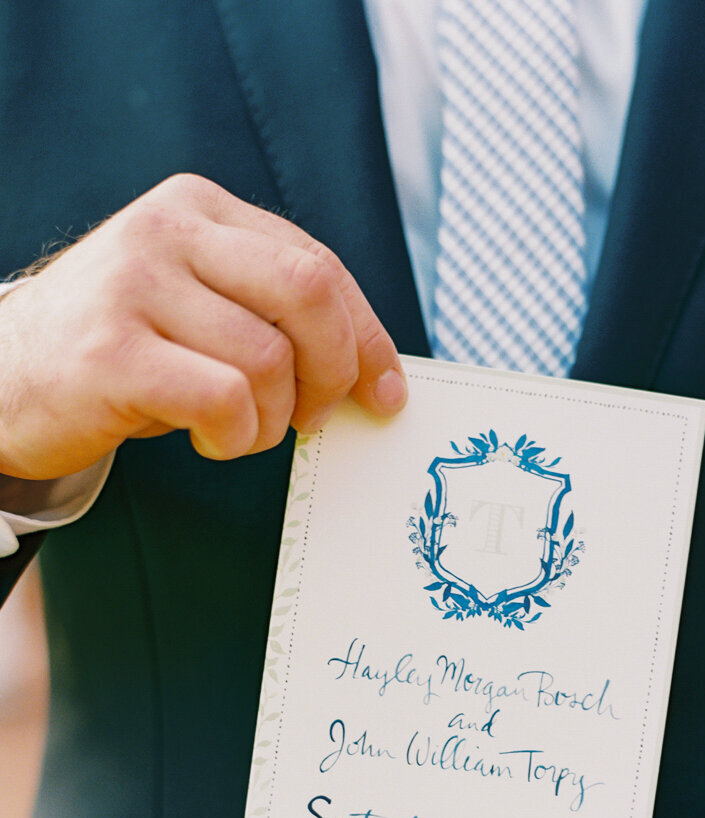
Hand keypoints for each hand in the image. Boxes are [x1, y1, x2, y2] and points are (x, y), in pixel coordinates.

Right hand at [0, 174, 405, 479]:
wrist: (4, 376)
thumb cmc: (125, 351)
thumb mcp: (198, 307)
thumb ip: (272, 315)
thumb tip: (372, 372)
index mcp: (199, 209)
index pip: (318, 265)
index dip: (365, 337)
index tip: (385, 393)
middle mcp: (167, 232)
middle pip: (309, 293)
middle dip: (335, 371)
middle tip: (313, 418)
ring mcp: (134, 286)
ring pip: (269, 360)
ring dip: (272, 420)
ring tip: (240, 432)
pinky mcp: (111, 352)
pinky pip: (224, 400)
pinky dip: (236, 437)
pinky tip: (209, 439)